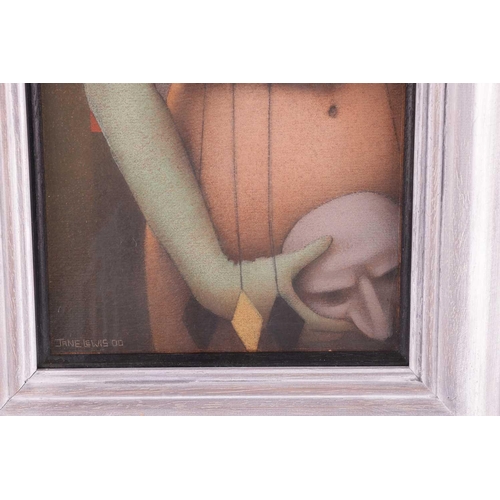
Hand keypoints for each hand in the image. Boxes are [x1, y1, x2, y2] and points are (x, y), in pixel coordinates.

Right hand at [190, 236, 354, 332]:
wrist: (218, 287)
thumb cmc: (252, 277)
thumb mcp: (282, 263)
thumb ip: (308, 252)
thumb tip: (331, 239)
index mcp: (289, 314)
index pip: (321, 325)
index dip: (339, 326)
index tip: (353, 327)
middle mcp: (280, 326)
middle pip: (310, 335)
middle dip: (327, 333)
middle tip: (341, 327)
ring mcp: (267, 328)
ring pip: (294, 336)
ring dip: (308, 333)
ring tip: (320, 327)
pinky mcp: (256, 326)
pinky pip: (279, 332)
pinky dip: (290, 330)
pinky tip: (291, 322)